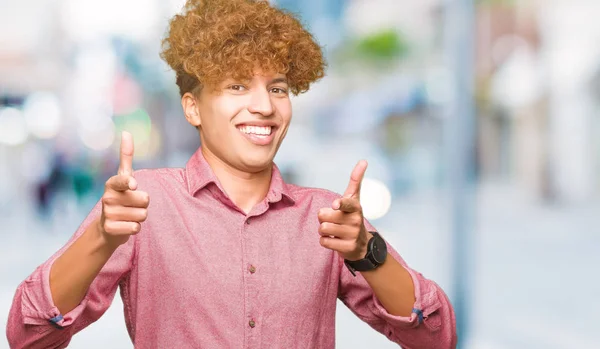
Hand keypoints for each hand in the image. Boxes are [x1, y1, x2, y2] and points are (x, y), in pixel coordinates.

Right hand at [98, 131, 149, 246]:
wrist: (107, 226)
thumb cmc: (121, 197)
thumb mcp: (123, 177)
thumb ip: (126, 156)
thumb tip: (126, 132)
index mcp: (112, 183)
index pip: (123, 181)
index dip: (130, 183)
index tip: (134, 185)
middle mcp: (107, 197)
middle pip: (145, 199)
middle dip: (143, 204)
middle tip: (131, 205)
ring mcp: (107, 213)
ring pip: (143, 214)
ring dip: (140, 217)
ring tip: (128, 215)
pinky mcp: (110, 229)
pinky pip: (136, 228)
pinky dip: (135, 228)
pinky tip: (125, 225)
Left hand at [317, 160, 370, 260]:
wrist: (361, 244)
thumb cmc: (352, 216)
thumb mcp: (354, 199)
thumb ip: (356, 180)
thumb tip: (364, 160)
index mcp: (356, 207)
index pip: (347, 203)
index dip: (339, 204)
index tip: (335, 204)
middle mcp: (356, 220)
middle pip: (323, 216)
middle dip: (323, 218)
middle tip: (333, 220)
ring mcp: (352, 235)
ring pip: (322, 229)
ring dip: (323, 230)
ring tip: (334, 230)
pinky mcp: (348, 248)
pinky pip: (324, 242)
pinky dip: (326, 241)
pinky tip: (335, 240)